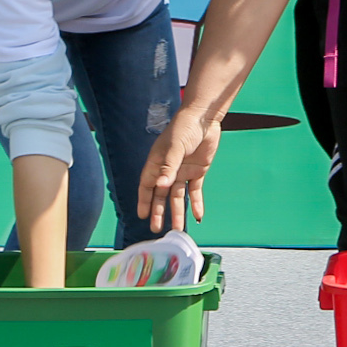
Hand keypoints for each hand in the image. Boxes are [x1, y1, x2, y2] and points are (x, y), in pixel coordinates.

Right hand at [138, 102, 221, 232]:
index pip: (147, 186)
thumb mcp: (174, 147)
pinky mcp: (197, 172)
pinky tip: (198, 216)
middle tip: (157, 229)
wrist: (204, 118)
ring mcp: (183, 172)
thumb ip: (168, 167)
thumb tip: (160, 186)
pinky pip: (195, 191)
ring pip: (178, 197)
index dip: (144, 201)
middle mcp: (168, 170)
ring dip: (177, 212)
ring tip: (178, 228)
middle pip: (161, 195)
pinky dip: (196, 203)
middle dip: (159, 211)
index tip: (141, 215)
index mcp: (156, 163)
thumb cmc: (183, 128)